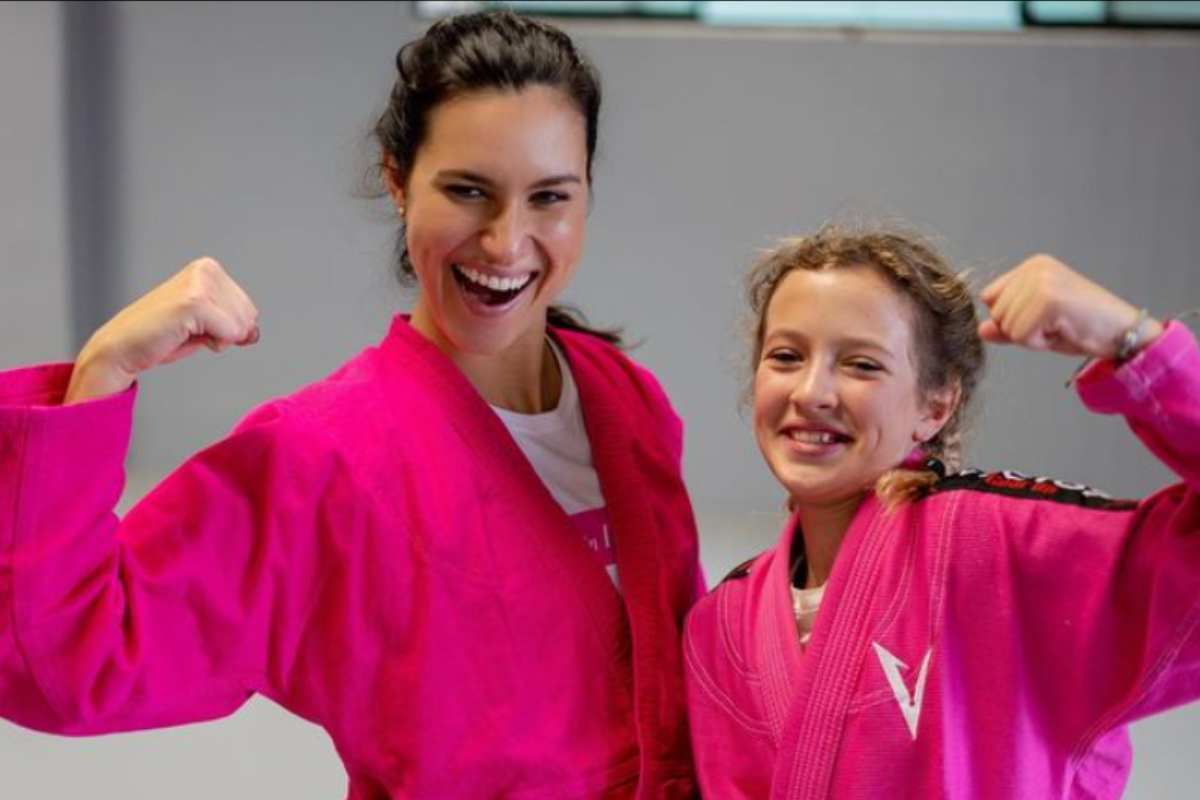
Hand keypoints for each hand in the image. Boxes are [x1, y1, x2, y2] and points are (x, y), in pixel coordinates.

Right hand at [65, 257, 259, 403]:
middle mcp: (206, 269)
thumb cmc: (161, 336)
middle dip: (224, 334)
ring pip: (241, 327)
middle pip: (249, 317)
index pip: (249, 310)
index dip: (227, 329)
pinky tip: (184, 334)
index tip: (194, 325)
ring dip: (216, 339)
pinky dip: (212, 343)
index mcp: (209, 269)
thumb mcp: (207, 326)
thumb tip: (254, 333)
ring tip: (184, 331)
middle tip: (187, 331)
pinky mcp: (195, 302)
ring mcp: (200, 283)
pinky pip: (230, 334)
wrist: (121, 347)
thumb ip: (235, 324)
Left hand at [979, 254, 1162, 358]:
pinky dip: (1039, 342)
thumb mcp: (1036, 326)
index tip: (1044, 317)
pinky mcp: (1049, 300)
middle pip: (995, 313)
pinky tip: (1064, 330)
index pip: (990, 297)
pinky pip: (1021, 335)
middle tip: (1055, 324)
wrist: (1123, 332)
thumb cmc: (1083, 327)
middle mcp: (1035, 268)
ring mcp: (1042, 281)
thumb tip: (981, 329)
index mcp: (1032, 266)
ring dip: (1031, 336)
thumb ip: (1006, 326)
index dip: (1011, 317)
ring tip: (1060, 326)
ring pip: (1006, 325)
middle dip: (1021, 329)